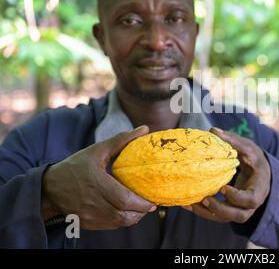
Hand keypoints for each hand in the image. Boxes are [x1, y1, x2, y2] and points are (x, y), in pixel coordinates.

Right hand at [41, 126, 155, 229]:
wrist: (49, 188)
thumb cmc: (75, 166)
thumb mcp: (97, 150)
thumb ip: (121, 140)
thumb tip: (144, 129)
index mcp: (96, 183)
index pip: (124, 199)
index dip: (141, 203)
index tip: (153, 200)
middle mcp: (92, 202)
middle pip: (123, 214)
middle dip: (141, 211)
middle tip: (151, 205)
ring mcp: (89, 215)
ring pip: (118, 222)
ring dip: (133, 218)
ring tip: (141, 209)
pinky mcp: (87, 223)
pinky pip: (110, 226)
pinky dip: (122, 221)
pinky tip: (128, 213)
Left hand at [183, 127, 270, 223]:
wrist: (258, 171)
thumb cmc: (253, 158)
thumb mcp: (248, 148)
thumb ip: (234, 141)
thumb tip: (214, 130)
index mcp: (259, 188)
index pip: (252, 199)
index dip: (238, 197)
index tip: (224, 188)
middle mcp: (251, 204)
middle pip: (240, 216)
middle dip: (221, 209)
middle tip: (205, 199)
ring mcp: (240, 209)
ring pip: (226, 218)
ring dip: (208, 213)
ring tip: (190, 204)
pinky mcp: (229, 210)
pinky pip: (216, 216)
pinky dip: (202, 212)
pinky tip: (187, 204)